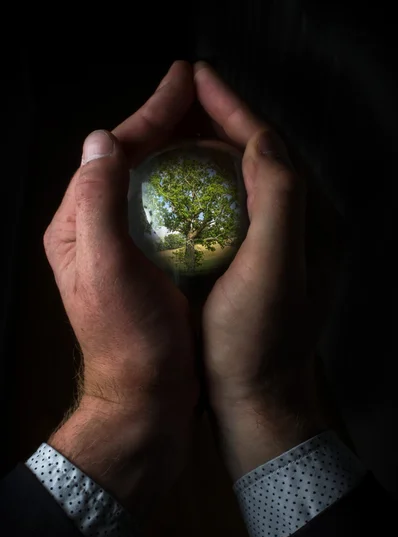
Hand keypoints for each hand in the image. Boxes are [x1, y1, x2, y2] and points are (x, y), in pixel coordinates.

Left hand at [44, 62, 198, 514]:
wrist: (146, 397)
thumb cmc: (129, 339)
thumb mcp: (106, 270)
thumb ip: (98, 204)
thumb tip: (102, 140)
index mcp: (76, 225)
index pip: (111, 154)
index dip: (147, 114)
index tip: (183, 81)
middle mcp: (94, 229)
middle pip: (128, 161)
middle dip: (162, 122)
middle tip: (199, 88)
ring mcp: (122, 245)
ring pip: (148, 182)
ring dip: (176, 148)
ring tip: (208, 120)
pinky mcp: (149, 262)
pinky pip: (165, 210)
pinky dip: (186, 185)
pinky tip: (210, 174)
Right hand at [194, 63, 324, 479]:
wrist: (255, 399)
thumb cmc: (256, 343)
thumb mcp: (273, 271)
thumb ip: (279, 200)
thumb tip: (261, 139)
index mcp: (311, 221)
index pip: (273, 148)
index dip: (235, 108)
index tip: (197, 77)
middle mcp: (301, 227)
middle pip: (261, 158)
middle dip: (224, 120)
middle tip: (182, 96)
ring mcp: (279, 246)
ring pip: (246, 181)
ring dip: (214, 148)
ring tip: (178, 127)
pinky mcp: (257, 263)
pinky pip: (234, 208)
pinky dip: (209, 184)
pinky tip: (182, 182)